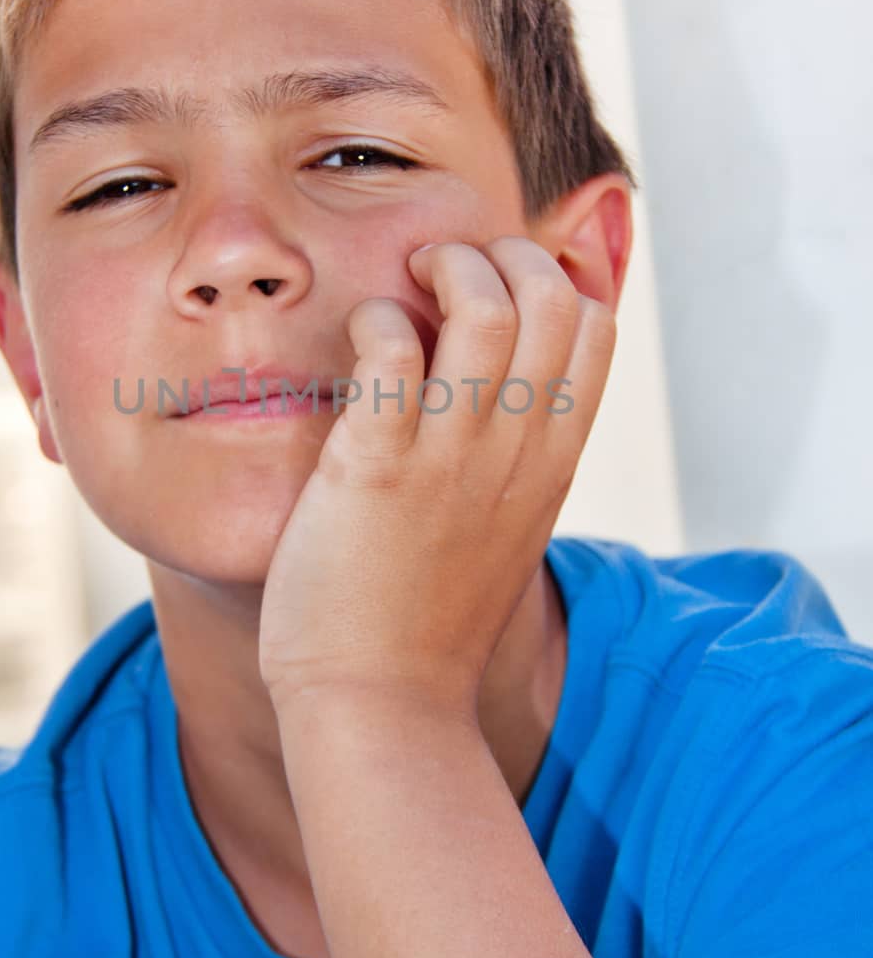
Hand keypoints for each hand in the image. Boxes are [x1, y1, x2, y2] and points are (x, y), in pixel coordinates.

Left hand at [258, 237, 616, 716]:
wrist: (381, 703)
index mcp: (553, 463)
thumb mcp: (504, 531)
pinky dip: (378, 318)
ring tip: (408, 284)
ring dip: (447, 269)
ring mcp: (452, 456)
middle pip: (554, 299)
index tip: (499, 288)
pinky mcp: (378, 464)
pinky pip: (392, 349)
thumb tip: (495, 395)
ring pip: (487, 308)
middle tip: (445, 270)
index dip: (553, 281)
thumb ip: (513, 462)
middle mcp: (517, 450)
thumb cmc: (428, 620)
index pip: (596, 330)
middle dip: (503, 254)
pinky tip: (361, 338)